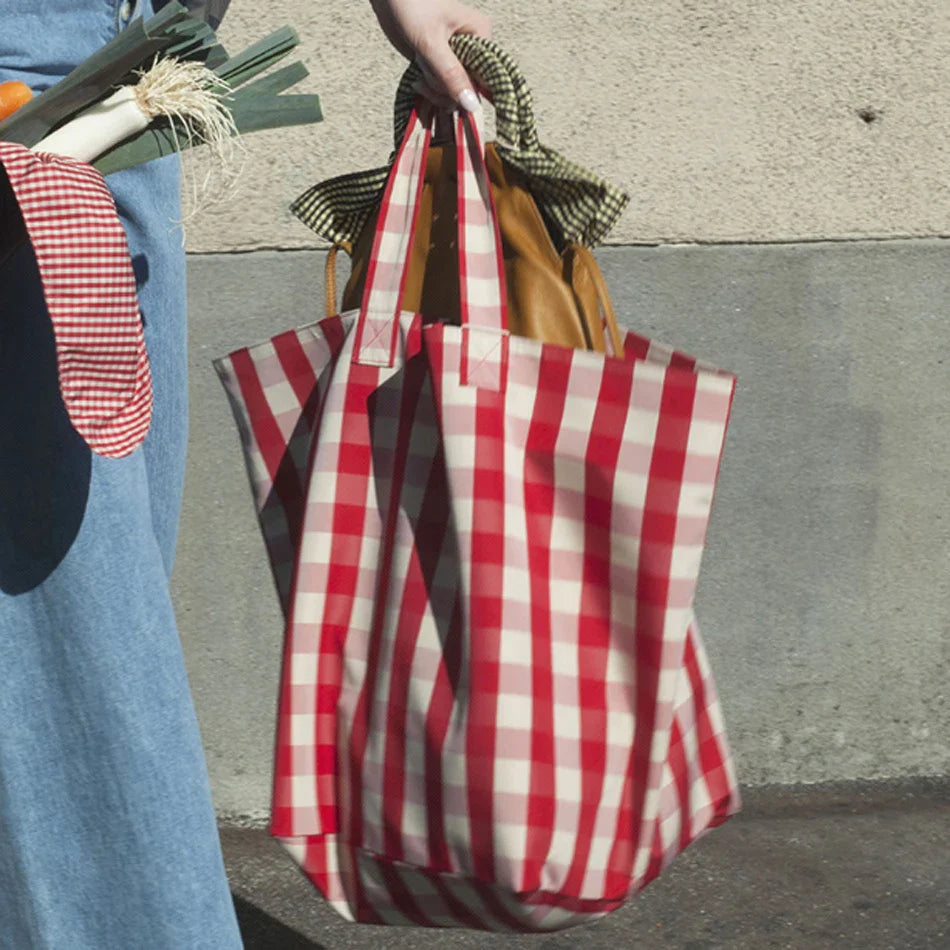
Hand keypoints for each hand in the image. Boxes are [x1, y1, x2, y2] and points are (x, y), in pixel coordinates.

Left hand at [369, 0, 491, 110]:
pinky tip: (417, 79)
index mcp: (480, 35)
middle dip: (444, 88)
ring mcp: (457, 60)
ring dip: (433, 89)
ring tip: (419, 70)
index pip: (484, 78)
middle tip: (425, 74)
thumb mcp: (432, 43)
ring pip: (454, 93)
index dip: (467, 90)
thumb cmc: (412, 8)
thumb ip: (451, 75)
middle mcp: (473, 50)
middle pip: (468, 90)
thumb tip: (472, 106)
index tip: (444, 87)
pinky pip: (442, 90)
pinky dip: (428, 89)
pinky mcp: (441, 67)